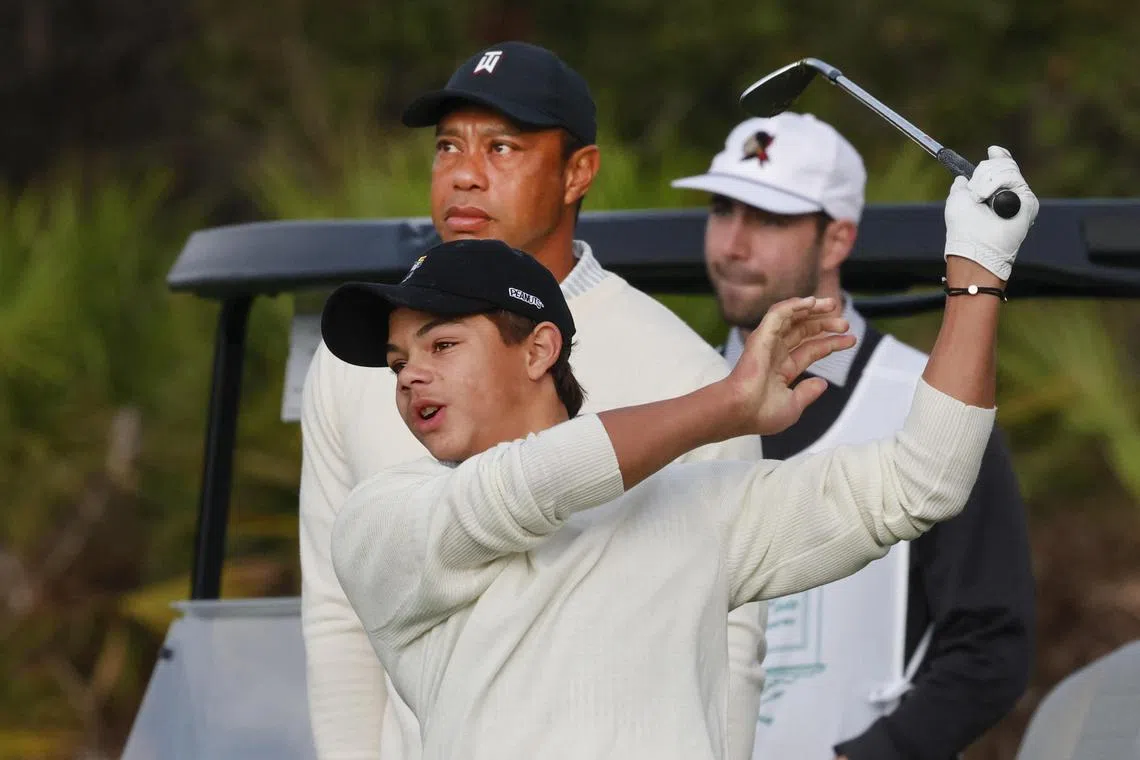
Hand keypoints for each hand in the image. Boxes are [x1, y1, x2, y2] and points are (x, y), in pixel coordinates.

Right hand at [725, 296, 854, 435]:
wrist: (741, 411)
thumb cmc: (761, 414)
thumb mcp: (794, 406)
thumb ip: (808, 393)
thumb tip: (822, 383)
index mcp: (782, 369)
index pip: (811, 350)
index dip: (831, 343)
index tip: (851, 340)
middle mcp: (775, 353)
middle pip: (804, 330)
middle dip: (825, 324)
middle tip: (845, 323)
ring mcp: (768, 343)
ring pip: (792, 317)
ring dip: (812, 308)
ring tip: (832, 304)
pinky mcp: (762, 335)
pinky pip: (779, 314)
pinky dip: (794, 306)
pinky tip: (811, 303)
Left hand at [943, 145, 1039, 280]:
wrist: (974, 244)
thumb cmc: (963, 227)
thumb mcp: (957, 199)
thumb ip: (961, 185)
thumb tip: (962, 177)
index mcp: (993, 192)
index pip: (1002, 167)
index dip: (999, 157)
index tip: (992, 150)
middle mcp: (1009, 193)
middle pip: (1002, 164)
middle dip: (983, 173)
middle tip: (975, 194)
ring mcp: (1020, 197)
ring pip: (1007, 169)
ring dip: (987, 180)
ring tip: (980, 199)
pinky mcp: (1028, 201)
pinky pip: (1013, 178)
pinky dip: (996, 184)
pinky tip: (989, 200)